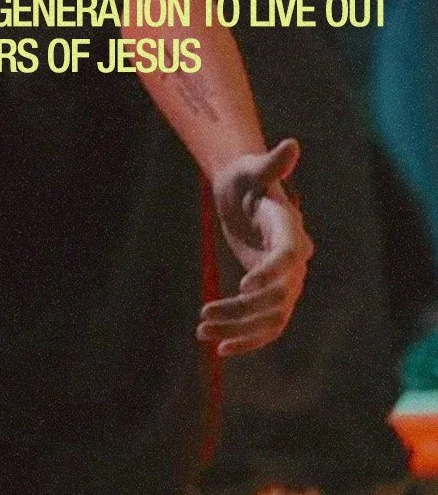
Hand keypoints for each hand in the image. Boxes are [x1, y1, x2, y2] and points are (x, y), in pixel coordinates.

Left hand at [198, 138, 312, 356]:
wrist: (245, 193)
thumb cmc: (246, 178)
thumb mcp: (251, 170)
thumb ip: (270, 165)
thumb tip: (291, 145)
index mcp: (289, 230)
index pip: (286, 257)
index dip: (269, 272)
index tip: (243, 286)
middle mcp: (294, 260)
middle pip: (276, 295)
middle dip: (242, 310)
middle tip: (203, 316)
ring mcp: (285, 281)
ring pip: (269, 317)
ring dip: (238, 330)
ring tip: (201, 333)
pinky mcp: (272, 294)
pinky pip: (266, 325)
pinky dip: (247, 340)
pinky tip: (219, 349)